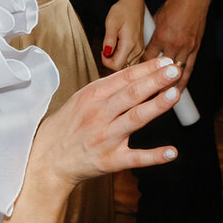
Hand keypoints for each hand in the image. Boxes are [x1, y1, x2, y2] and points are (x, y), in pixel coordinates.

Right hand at [27, 57, 182, 196]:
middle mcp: (100, 114)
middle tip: (174, 70)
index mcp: (93, 96)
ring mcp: (106, 138)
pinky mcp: (110, 161)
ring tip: (175, 94)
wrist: (48, 158)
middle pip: (131, 94)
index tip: (166, 61)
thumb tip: (137, 75)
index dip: (147, 68)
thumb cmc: (67, 126)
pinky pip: (135, 158)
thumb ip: (108, 88)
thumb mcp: (82, 99)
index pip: (125, 78)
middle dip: (155, 80)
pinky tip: (171, 152)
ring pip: (134, 119)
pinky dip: (154, 156)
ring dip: (156, 106)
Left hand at [100, 0, 145, 71]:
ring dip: (117, 60)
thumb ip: (109, 39)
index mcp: (130, 44)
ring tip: (114, 46)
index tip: (102, 51)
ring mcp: (141, 51)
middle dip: (111, 61)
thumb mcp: (111, 22)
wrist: (134, 5)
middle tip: (107, 46)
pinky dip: (123, 58)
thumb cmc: (122, 11)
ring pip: (127, 66)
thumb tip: (107, 53)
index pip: (116, 66)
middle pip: (122, 67)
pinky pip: (131, 61)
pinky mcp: (141, 50)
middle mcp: (138, 50)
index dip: (106, 61)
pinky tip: (119, 48)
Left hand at [143, 0, 209, 96]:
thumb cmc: (174, 5)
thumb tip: (144, 52)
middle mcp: (173, 44)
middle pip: (160, 70)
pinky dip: (183, 80)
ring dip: (169, 88)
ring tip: (161, 102)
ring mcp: (186, 47)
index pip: (146, 60)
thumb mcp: (156, 20)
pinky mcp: (195, 49)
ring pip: (176, 73)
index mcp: (160, 36)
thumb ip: (151, 38)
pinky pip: (189, 69)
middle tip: (144, 99)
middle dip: (152, 85)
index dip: (138, 72)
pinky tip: (178, 90)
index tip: (131, 83)